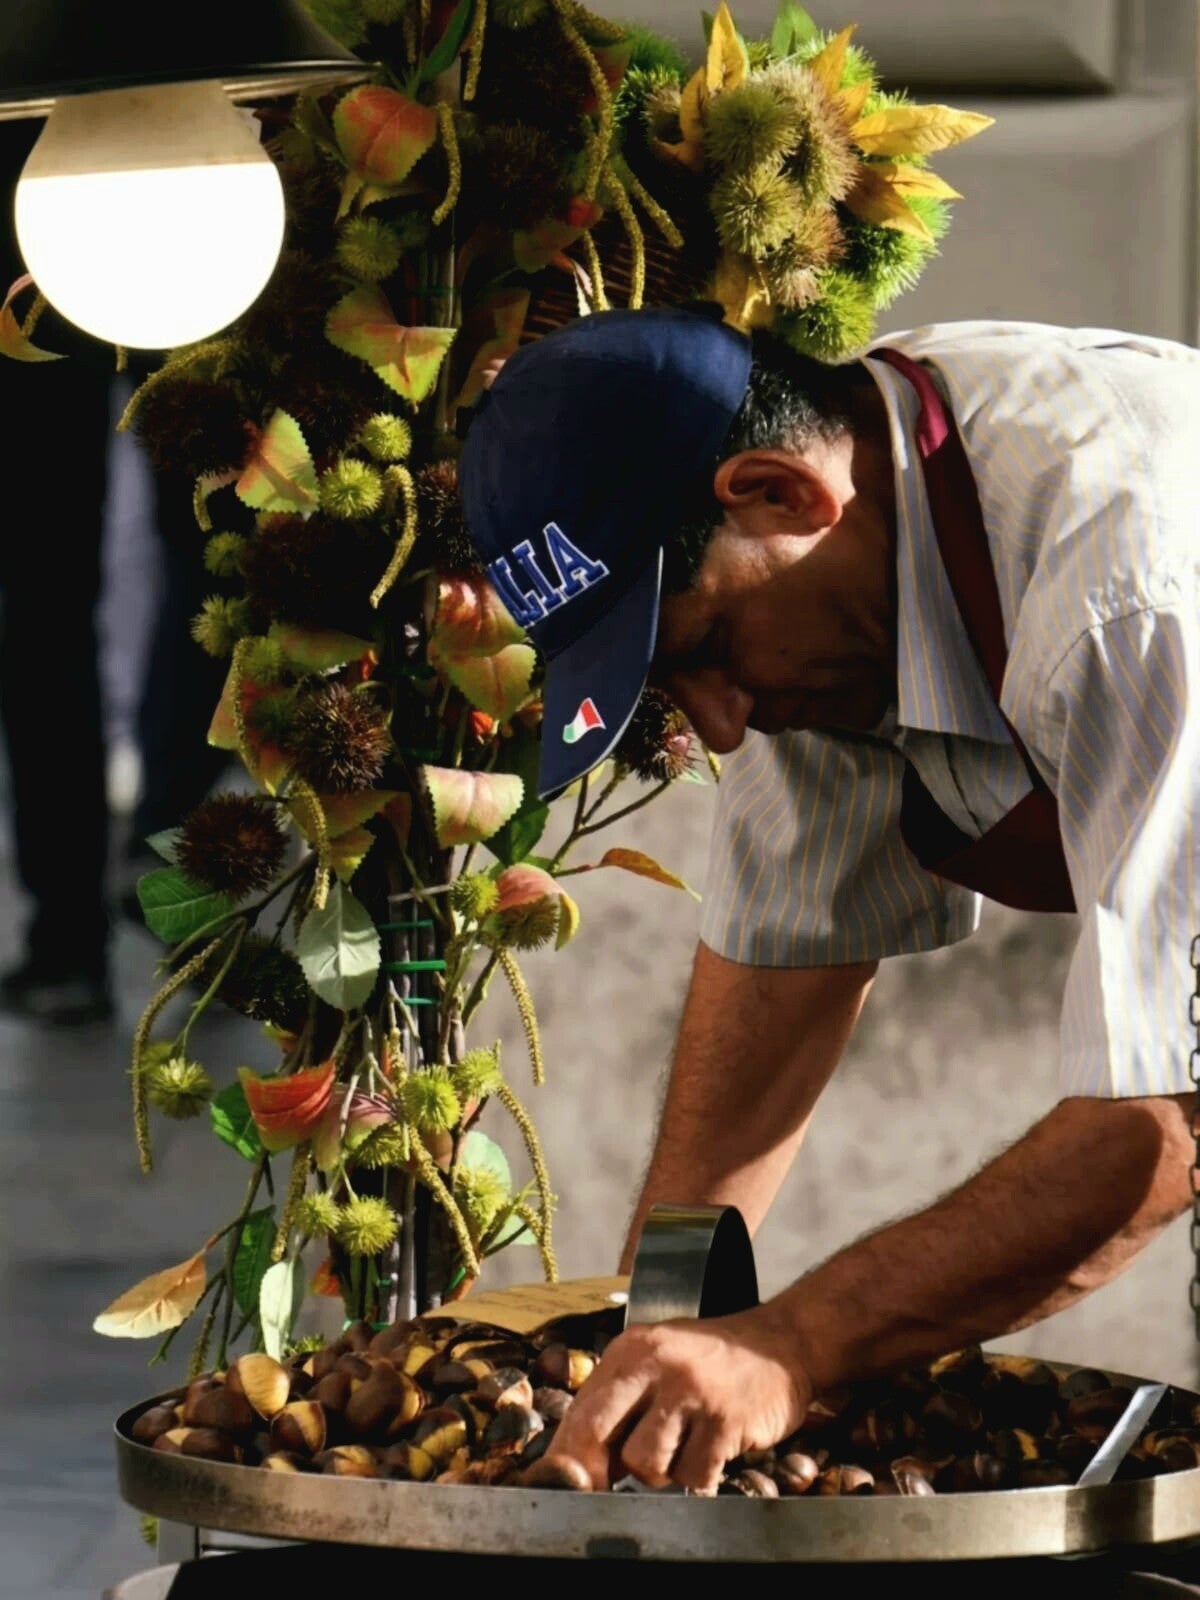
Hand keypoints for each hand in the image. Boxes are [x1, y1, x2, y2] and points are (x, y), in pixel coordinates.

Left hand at [545, 1305, 810, 1492]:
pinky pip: (693, 1477)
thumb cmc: (714, 1359)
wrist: (783, 1342)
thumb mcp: (660, 1359)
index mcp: (631, 1350)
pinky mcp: (725, 1421)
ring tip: (682, 1453)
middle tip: (610, 1490)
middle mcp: (656, 1365)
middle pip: (599, 1436)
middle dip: (599, 1473)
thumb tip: (579, 1460)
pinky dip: (699, 1479)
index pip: (582, 1412)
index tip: (567, 1486)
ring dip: (661, 1474)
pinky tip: (710, 1457)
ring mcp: (691, 1393)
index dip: (569, 1458)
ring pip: (646, 1464)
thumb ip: (622, 1399)